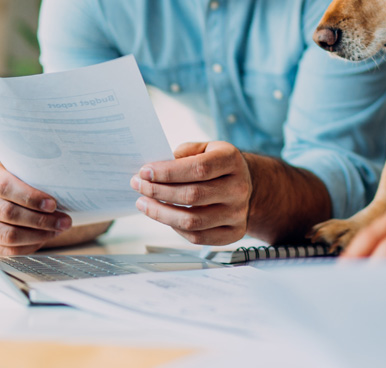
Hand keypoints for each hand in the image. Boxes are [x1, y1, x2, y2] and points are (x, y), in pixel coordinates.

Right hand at [0, 161, 74, 255]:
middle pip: (6, 212)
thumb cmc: (18, 184)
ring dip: (36, 235)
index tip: (52, 204)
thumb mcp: (24, 174)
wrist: (2, 197)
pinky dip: (26, 246)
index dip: (30, 197)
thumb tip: (63, 191)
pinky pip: (2, 250)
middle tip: (63, 221)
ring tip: (55, 230)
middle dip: (39, 219)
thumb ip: (35, 180)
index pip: (4, 186)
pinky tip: (42, 240)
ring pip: (5, 234)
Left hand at [131, 141, 253, 244]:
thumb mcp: (206, 148)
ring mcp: (238, 213)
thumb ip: (184, 153)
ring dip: (161, 213)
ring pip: (192, 221)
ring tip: (144, 203)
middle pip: (193, 195)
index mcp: (232, 161)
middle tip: (138, 186)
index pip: (198, 168)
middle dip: (159, 191)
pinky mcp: (234, 233)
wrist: (247, 184)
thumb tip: (156, 169)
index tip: (144, 172)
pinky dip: (175, 228)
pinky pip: (198, 238)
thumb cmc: (218, 166)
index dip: (168, 172)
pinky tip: (164, 217)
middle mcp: (238, 188)